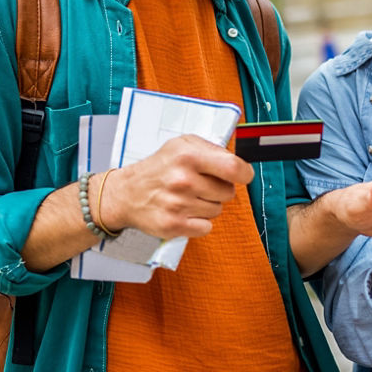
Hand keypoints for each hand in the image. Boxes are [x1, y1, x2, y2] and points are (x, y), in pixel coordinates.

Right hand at [98, 134, 253, 239]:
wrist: (127, 193)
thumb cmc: (159, 167)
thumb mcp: (182, 144)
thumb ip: (212, 149)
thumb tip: (239, 164)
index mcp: (188, 156)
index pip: (234, 168)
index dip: (244, 174)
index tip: (242, 175)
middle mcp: (183, 180)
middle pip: (228, 192)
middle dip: (219, 189)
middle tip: (200, 185)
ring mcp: (178, 204)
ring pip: (217, 210)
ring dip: (207, 205)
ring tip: (187, 197)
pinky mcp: (174, 225)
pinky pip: (206, 227)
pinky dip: (199, 222)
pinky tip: (184, 212)